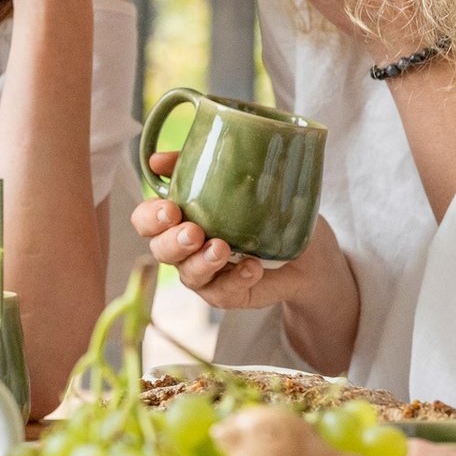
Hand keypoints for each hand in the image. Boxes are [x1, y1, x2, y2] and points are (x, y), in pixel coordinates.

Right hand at [128, 151, 324, 310]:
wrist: (309, 251)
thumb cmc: (267, 209)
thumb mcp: (239, 178)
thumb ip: (198, 166)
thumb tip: (157, 160)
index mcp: (179, 219)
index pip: (146, 221)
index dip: (149, 217)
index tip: (170, 209)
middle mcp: (185, 249)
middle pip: (159, 250)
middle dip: (172, 242)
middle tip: (194, 231)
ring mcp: (206, 275)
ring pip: (188, 276)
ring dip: (201, 263)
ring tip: (222, 249)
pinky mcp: (228, 295)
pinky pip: (223, 294)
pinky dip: (236, 280)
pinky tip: (253, 268)